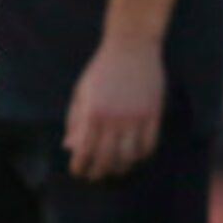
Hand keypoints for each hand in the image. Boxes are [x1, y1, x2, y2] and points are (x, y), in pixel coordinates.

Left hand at [65, 34, 164, 180]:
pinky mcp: (153, 114)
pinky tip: (134, 156)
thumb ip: (74, 120)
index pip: (85, 151)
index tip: (78, 172)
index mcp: (92, 113)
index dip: (80, 166)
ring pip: (129, 156)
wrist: (131, 46)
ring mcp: (136, 117)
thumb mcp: (81, 92)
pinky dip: (141, 156)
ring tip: (115, 169)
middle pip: (107, 159)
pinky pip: (149, 145)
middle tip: (95, 176)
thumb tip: (69, 146)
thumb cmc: (101, 69)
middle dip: (99, 172)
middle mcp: (114, 118)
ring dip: (121, 167)